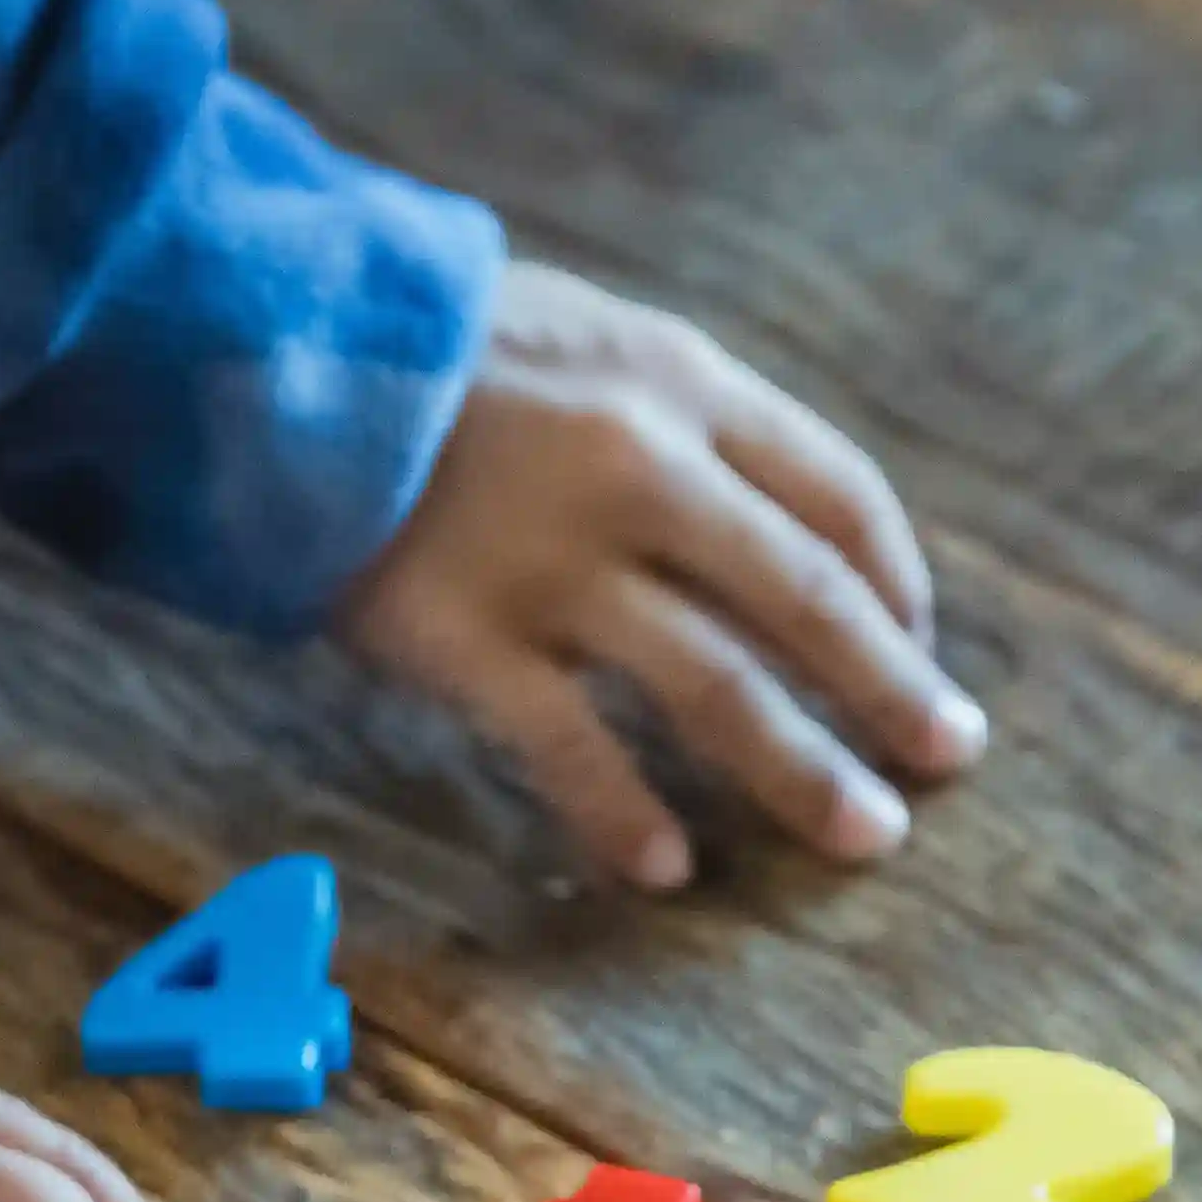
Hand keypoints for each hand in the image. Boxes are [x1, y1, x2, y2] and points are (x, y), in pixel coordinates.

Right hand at [332, 262, 979, 890]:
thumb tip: (768, 513)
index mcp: (679, 383)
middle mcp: (639, 469)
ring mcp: (551, 560)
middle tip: (948, 759)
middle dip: (891, 689)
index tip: (919, 645)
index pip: (837, 493)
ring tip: (863, 837)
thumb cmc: (422, 343)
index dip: (897, 581)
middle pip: (806, 598)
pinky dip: (624, 812)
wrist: (253, 338)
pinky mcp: (463, 634)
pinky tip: (669, 869)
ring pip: (716, 684)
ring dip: (800, 770)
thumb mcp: (580, 333)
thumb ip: (674, 413)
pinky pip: (569, 744)